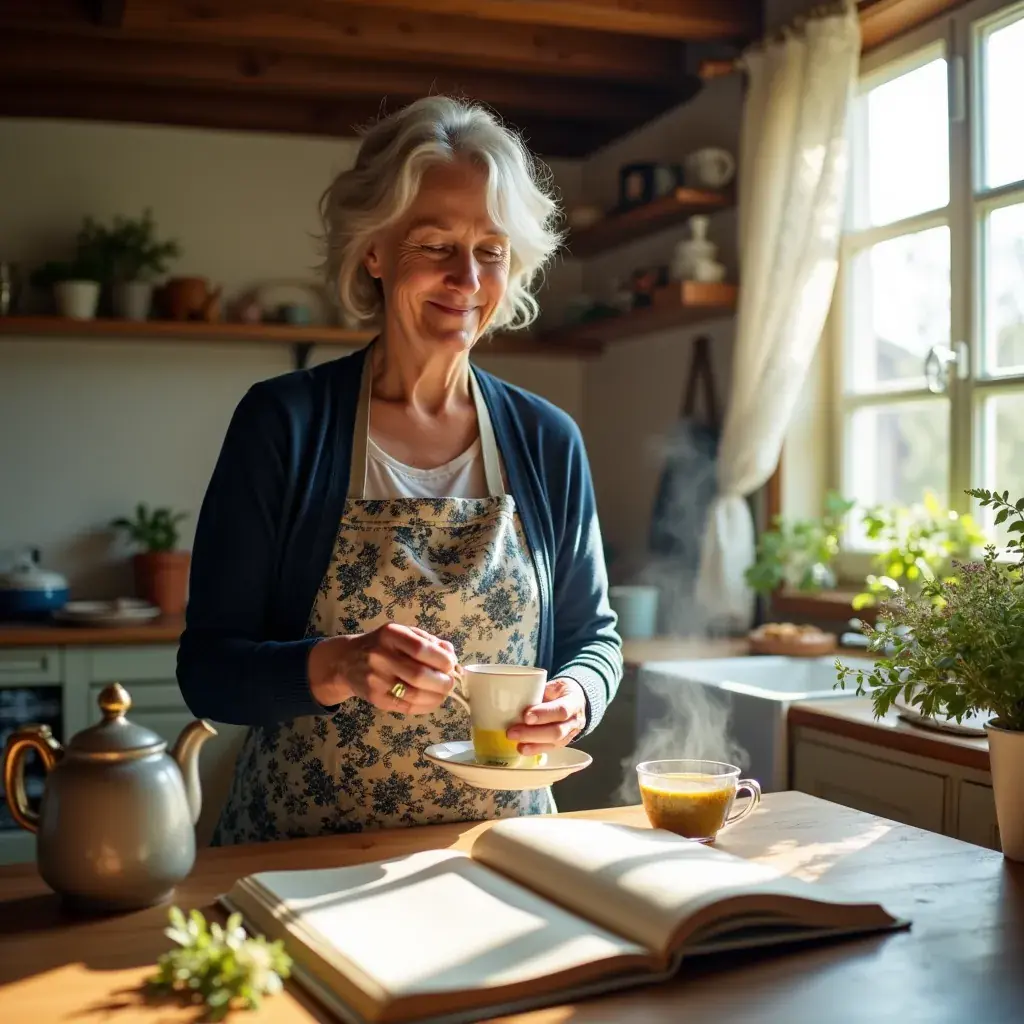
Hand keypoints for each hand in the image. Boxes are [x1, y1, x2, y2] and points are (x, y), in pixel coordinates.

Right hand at [308, 623, 457, 714]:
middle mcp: (380, 656)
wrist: (347, 660)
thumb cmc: (383, 644)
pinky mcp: (375, 698)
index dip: (442, 660)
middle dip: (442, 682)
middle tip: (450, 682)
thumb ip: (429, 641)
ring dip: (436, 697)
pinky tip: (431, 701)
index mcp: (391, 635)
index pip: (421, 649)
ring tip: (443, 693)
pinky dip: (425, 706)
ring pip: (414, 695)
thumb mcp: (403, 633)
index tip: (450, 665)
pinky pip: (406, 707)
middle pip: (419, 675)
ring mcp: (376, 679)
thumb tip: (451, 656)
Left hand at [506, 679, 586, 755]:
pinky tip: (522, 749)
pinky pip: (550, 748)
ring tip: (515, 742)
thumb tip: (514, 700)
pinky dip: (535, 750)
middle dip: (533, 733)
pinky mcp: (563, 742)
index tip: (526, 716)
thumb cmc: (560, 691)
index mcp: (574, 701)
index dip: (544, 714)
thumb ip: (538, 693)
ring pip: (554, 742)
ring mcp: (570, 734)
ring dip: (532, 744)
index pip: (562, 710)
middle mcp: (575, 720)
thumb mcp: (552, 686)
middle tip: (512, 732)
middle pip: (557, 731)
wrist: (576, 700)